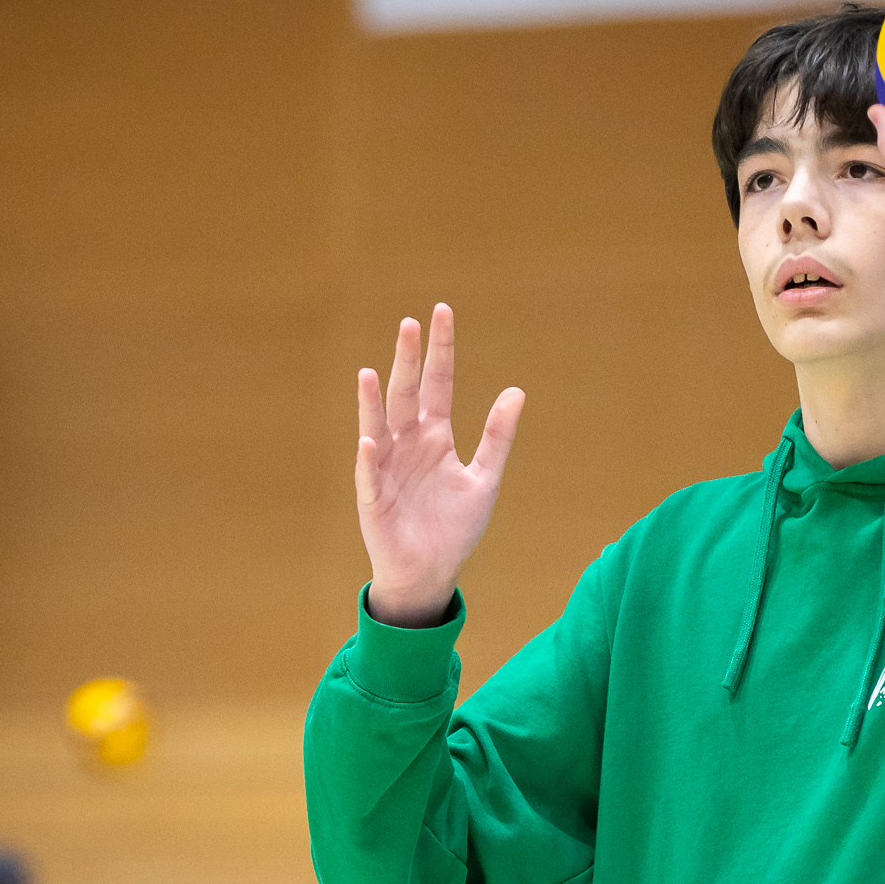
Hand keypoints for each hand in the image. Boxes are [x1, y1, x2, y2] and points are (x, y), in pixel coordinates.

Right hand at [355, 303, 524, 626]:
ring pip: (378, 426)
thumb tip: (517, 391)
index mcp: (435, 437)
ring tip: (371, 373)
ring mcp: (385, 468)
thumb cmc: (454, 527)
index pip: (438, 384)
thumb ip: (498, 437)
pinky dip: (367, 458)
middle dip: (408, 361)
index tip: (442, 313)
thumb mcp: (484, 479)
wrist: (431, 571)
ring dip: (374, 402)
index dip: (441, 351)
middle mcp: (407, 444)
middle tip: (409, 324)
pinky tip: (368, 440)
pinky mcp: (373, 498)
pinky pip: (369, 475)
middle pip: (407, 394)